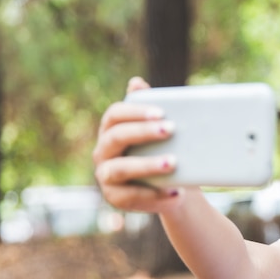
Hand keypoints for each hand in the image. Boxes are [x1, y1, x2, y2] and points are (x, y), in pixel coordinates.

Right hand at [92, 77, 183, 212]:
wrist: (173, 186)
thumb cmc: (164, 151)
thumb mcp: (160, 132)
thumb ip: (149, 111)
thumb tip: (136, 82)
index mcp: (112, 129)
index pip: (115, 115)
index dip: (134, 111)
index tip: (161, 112)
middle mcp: (103, 151)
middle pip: (116, 137)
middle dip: (143, 132)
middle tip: (170, 129)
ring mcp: (106, 175)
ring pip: (120, 168)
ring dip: (147, 165)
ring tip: (173, 163)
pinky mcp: (115, 197)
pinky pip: (131, 196)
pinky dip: (154, 194)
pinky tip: (176, 192)